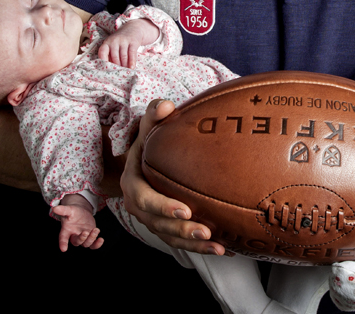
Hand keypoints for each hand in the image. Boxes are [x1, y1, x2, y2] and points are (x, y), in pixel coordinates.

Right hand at [54, 196, 103, 251]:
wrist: (81, 211)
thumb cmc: (73, 212)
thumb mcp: (69, 209)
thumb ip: (63, 210)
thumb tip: (55, 208)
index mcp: (66, 230)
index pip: (63, 238)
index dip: (62, 244)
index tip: (63, 248)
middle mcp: (74, 235)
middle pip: (76, 242)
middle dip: (81, 238)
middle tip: (85, 232)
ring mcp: (83, 236)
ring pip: (85, 244)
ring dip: (91, 239)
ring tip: (95, 230)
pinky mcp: (90, 236)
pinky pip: (93, 244)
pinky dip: (97, 244)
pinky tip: (101, 240)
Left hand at [98, 19, 159, 67]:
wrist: (133, 29)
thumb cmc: (120, 42)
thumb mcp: (113, 46)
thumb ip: (110, 55)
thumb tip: (109, 71)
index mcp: (107, 43)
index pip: (102, 52)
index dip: (103, 61)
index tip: (105, 70)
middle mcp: (114, 41)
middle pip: (114, 56)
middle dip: (116, 66)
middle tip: (118, 75)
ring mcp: (124, 40)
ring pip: (123, 56)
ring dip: (124, 65)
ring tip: (125, 73)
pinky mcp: (133, 41)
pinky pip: (132, 53)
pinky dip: (132, 61)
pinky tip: (132, 68)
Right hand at [120, 99, 226, 254]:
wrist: (147, 154)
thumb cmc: (150, 138)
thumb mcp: (149, 123)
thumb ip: (155, 113)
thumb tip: (165, 106)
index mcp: (132, 182)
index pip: (143, 198)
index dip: (162, 206)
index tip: (185, 209)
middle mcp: (138, 204)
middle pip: (157, 223)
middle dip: (181, 230)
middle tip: (205, 231)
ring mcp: (151, 217)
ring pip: (169, 236)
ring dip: (192, 244)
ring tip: (216, 246)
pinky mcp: (165, 224)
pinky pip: (179, 240)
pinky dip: (198, 247)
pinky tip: (222, 248)